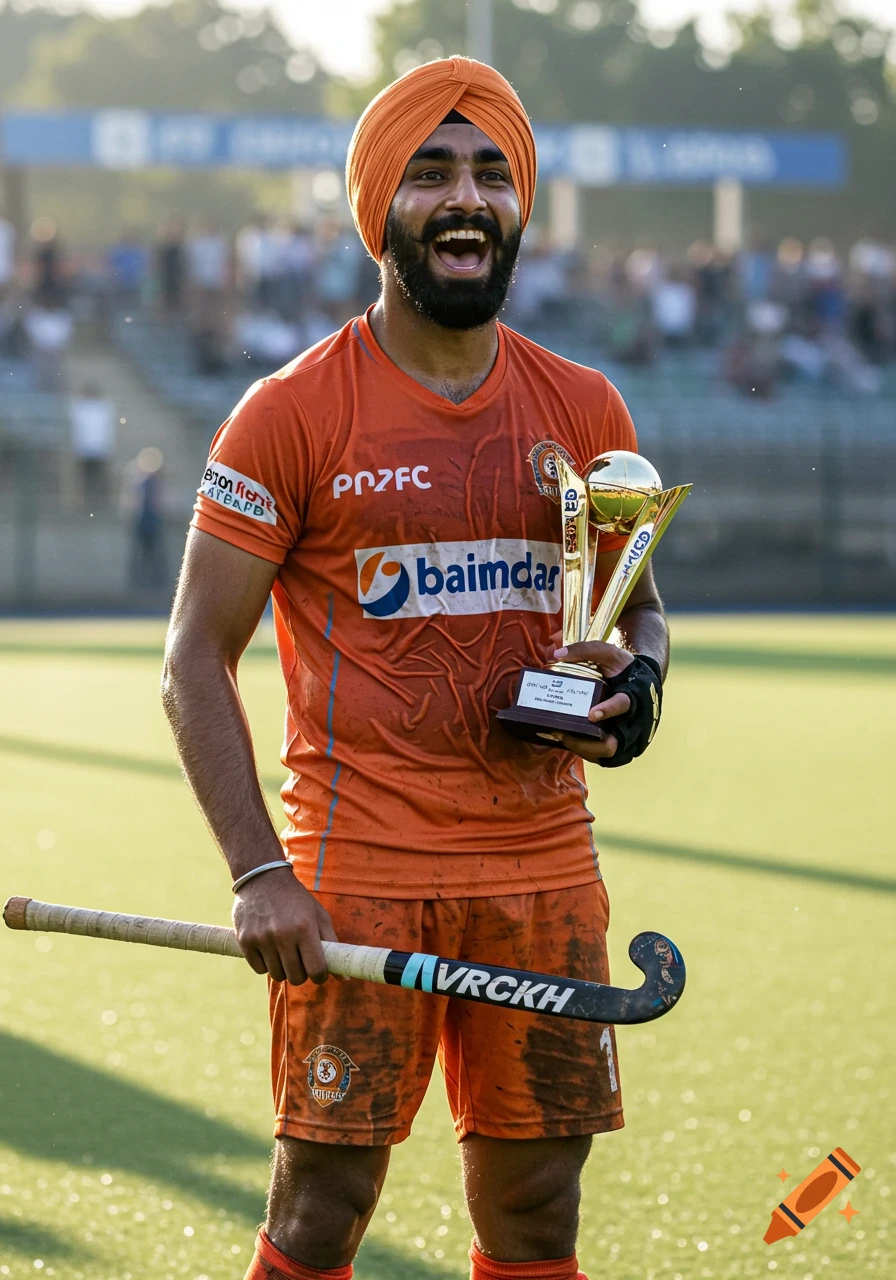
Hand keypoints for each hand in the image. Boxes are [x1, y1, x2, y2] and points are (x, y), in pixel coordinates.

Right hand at [232, 868, 337, 984]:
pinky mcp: (244, 941)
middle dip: (301, 973)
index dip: (320, 975)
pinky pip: (259, 969)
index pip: (316, 969)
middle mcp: (282, 935)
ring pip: (277, 975)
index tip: (319, 972)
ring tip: (284, 952)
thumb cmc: (297, 900)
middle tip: (300, 961)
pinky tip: (269, 949)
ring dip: (283, 969)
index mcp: (304, 928)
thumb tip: (344, 978)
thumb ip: (332, 945)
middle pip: (296, 977)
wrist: (263, 878)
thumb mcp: (319, 915)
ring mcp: (262, 938)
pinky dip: (266, 964)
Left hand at [544, 640, 635, 762]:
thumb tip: (556, 654)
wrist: (639, 682)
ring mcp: (626, 737)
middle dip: (587, 744)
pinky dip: (584, 751)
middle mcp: (632, 722)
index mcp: (632, 696)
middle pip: (612, 745)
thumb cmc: (622, 667)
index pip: (622, 705)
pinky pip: (601, 755)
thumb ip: (585, 650)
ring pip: (605, 754)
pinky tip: (565, 740)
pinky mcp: (618, 745)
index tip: (591, 714)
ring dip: (582, 749)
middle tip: (562, 734)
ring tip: (559, 736)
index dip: (608, 711)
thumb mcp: (608, 653)